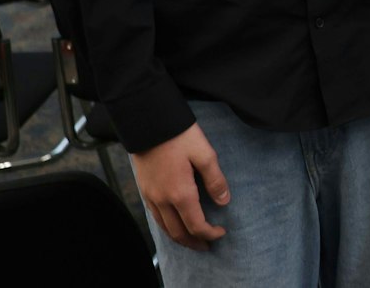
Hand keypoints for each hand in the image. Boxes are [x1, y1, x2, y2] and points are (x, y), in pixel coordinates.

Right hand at [131, 122, 230, 250]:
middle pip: (178, 232)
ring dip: (180, 238)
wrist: (148, 123)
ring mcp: (151, 196)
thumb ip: (215, 180)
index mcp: (180, 193)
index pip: (196, 225)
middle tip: (207, 246)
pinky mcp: (145, 190)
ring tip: (193, 240)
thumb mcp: (205, 153)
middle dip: (194, 242)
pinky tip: (175, 224)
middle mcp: (163, 200)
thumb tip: (224, 201)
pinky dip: (167, 227)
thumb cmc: (179, 135)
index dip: (210, 234)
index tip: (221, 233)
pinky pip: (156, 217)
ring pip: (164, 228)